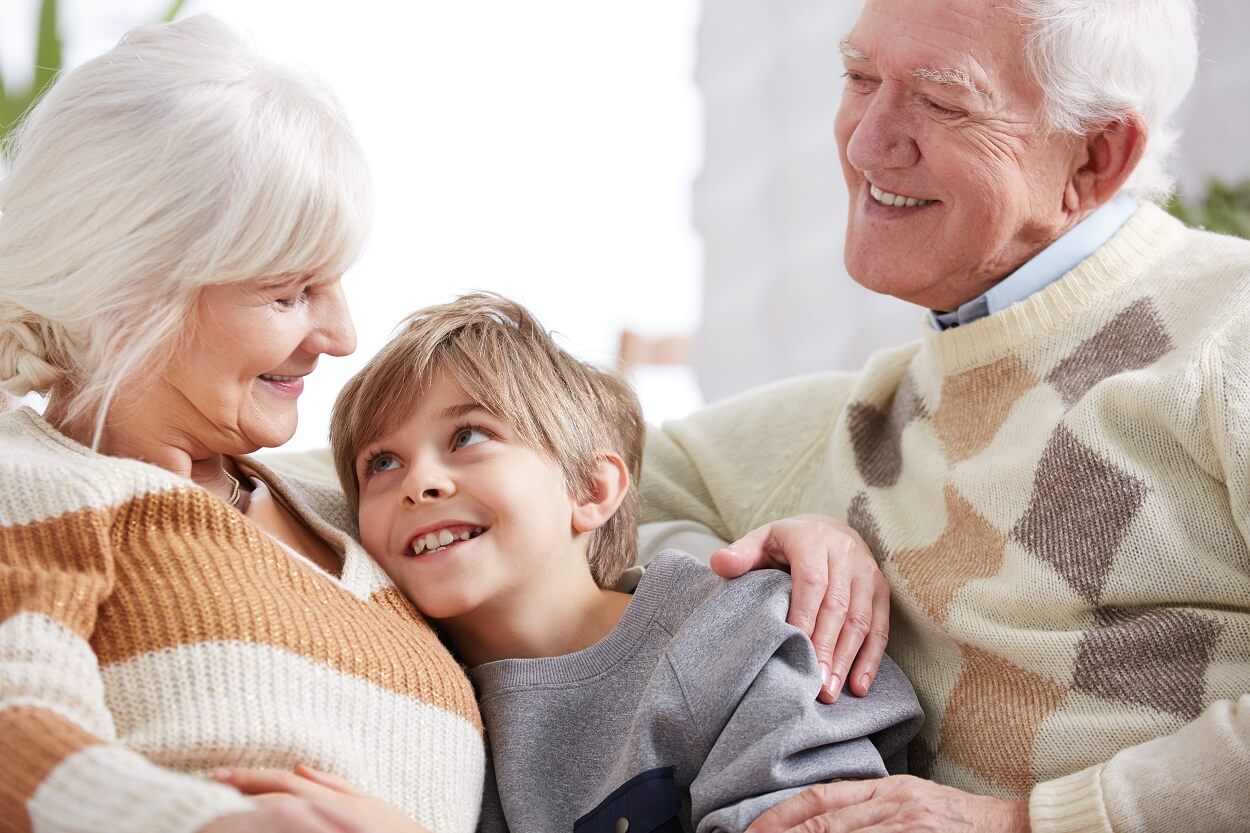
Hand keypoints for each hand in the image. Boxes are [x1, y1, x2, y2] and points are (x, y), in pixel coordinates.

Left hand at [210, 765, 431, 832]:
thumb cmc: (396, 831)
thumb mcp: (370, 803)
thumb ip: (333, 785)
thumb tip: (300, 766)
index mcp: (333, 801)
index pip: (283, 781)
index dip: (247, 778)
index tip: (215, 777)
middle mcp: (326, 815)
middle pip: (272, 802)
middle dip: (238, 796)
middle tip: (201, 794)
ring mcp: (324, 830)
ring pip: (276, 819)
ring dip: (246, 817)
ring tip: (216, 814)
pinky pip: (288, 831)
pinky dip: (268, 828)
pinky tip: (249, 826)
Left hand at [710, 514, 888, 702]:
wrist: (828, 529)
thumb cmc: (787, 543)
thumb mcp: (761, 540)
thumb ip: (740, 554)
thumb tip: (719, 564)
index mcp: (813, 540)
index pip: (813, 581)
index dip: (805, 615)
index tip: (795, 645)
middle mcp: (846, 554)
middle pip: (838, 606)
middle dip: (826, 647)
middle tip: (814, 684)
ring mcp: (867, 573)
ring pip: (861, 620)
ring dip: (846, 658)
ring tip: (830, 691)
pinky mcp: (881, 590)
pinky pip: (881, 627)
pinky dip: (871, 658)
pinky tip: (858, 686)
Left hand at [745, 775, 1029, 832]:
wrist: (1015, 828)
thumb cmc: (960, 820)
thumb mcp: (911, 800)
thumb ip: (869, 807)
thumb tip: (822, 819)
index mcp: (888, 790)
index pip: (822, 798)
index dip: (783, 815)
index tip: (753, 829)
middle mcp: (893, 807)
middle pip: (825, 823)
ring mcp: (908, 829)